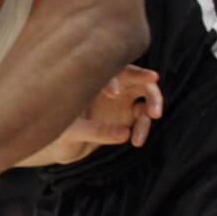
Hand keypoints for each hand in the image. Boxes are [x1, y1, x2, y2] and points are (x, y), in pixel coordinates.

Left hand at [21, 64, 162, 165]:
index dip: (110, 78)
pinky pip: (144, 115)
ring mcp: (121, 97)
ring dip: (153, 101)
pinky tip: (136, 141)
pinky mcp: (129, 113)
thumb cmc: (61, 133)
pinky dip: (144, 126)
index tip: (113, 93)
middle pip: (129, 72)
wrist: (65, 145)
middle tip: (153, 78)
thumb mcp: (72, 132)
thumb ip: (96, 131)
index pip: (101, 70)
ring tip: (155, 115)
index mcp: (86, 79)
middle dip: (142, 74)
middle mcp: (107, 84)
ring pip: (145, 91)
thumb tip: (125, 133)